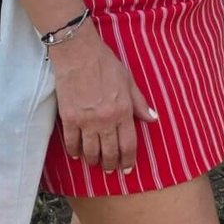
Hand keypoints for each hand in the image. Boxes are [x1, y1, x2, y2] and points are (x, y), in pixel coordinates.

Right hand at [50, 27, 156, 174]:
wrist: (78, 53)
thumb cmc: (105, 64)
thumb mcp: (129, 81)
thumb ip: (140, 103)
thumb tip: (153, 119)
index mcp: (123, 111)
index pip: (128, 145)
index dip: (128, 161)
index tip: (127, 169)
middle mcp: (106, 120)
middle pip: (110, 153)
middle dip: (111, 165)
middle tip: (110, 169)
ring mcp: (86, 121)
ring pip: (91, 152)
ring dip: (93, 161)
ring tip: (94, 164)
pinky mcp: (69, 118)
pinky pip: (72, 143)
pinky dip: (74, 152)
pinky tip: (77, 154)